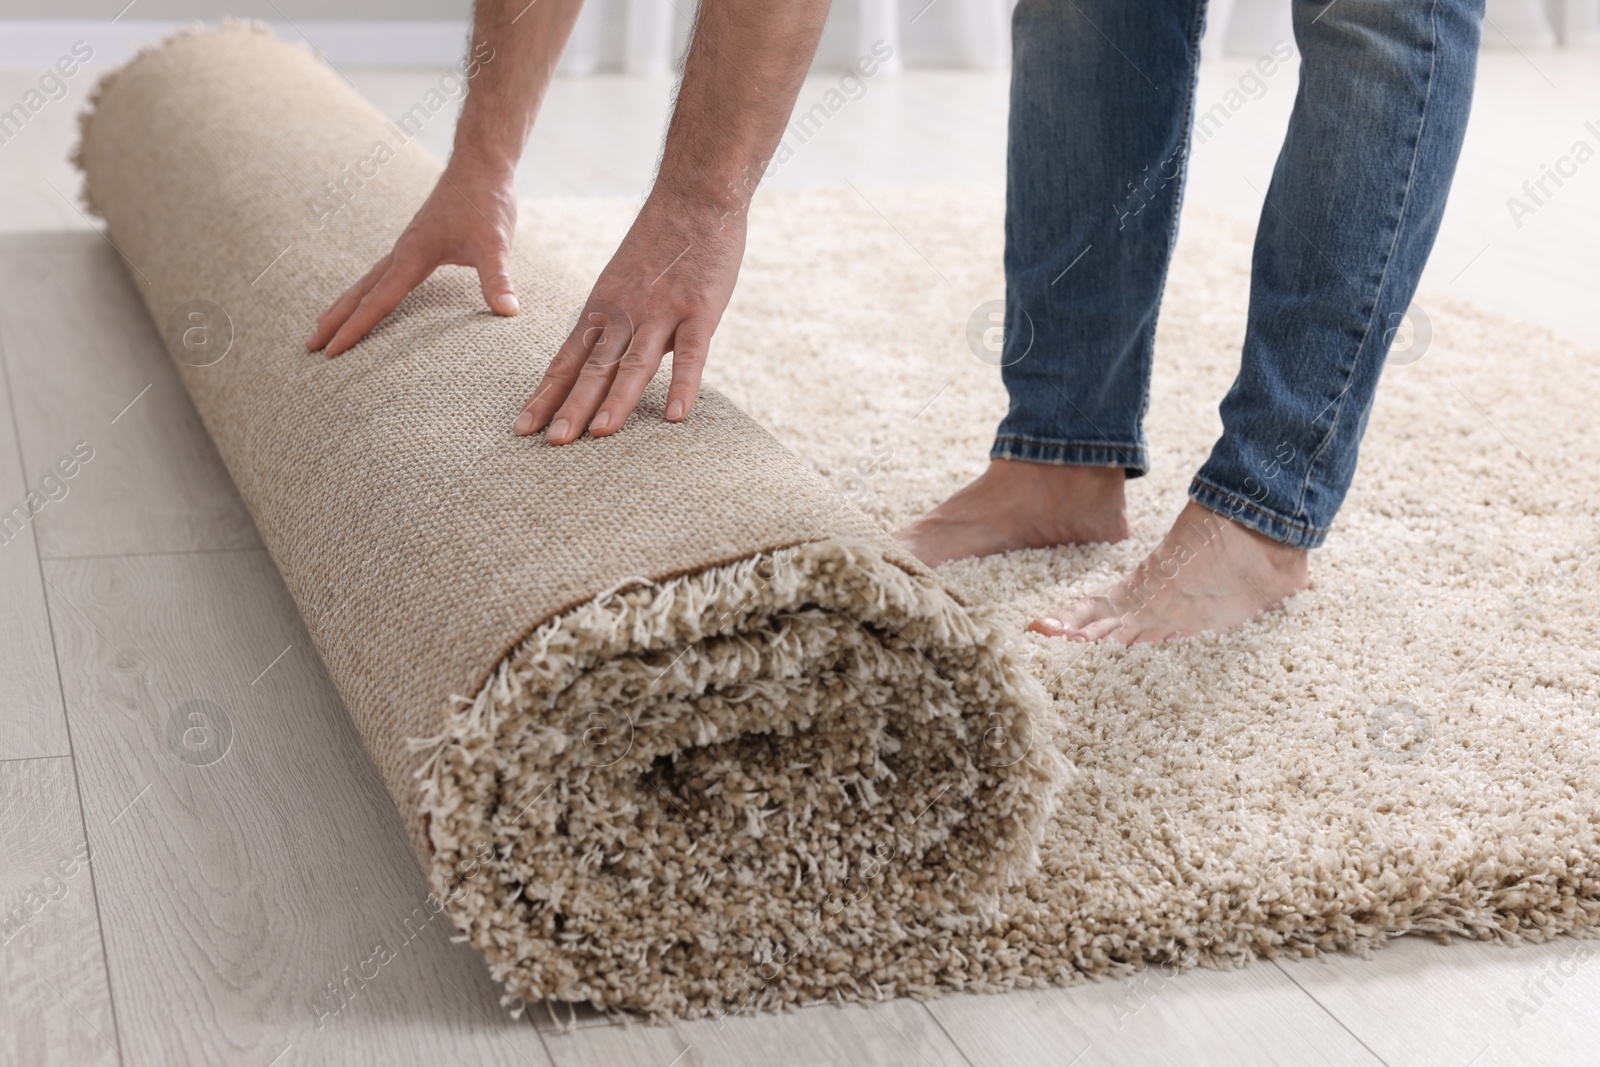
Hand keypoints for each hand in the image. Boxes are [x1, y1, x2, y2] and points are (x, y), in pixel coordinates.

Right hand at [306, 162, 519, 356]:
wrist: (480, 166)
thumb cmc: (485, 203)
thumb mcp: (495, 244)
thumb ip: (498, 279)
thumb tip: (508, 311)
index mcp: (413, 255)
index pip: (378, 301)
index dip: (355, 329)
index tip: (332, 352)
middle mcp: (402, 251)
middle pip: (359, 292)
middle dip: (334, 320)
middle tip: (309, 346)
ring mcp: (406, 246)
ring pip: (366, 281)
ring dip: (344, 305)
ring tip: (323, 326)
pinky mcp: (416, 242)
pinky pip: (382, 273)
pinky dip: (366, 290)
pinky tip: (367, 298)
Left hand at [512, 186, 746, 441]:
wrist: (695, 195)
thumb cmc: (660, 242)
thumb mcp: (623, 280)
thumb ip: (617, 323)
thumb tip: (612, 365)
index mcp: (601, 308)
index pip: (567, 359)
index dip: (546, 394)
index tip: (523, 426)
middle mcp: (624, 312)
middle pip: (593, 367)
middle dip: (571, 406)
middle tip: (551, 442)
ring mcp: (662, 311)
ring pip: (634, 362)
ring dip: (616, 400)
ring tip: (598, 434)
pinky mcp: (701, 309)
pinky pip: (691, 353)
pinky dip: (682, 384)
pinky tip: (674, 415)